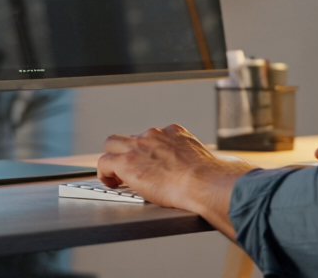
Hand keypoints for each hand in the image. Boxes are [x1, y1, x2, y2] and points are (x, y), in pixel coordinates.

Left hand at [97, 124, 253, 236]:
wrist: (205, 183)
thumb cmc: (210, 179)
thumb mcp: (203, 161)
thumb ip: (196, 162)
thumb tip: (214, 174)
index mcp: (175, 133)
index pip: (153, 136)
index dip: (147, 151)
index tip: (149, 162)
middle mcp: (156, 134)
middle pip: (130, 136)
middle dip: (127, 151)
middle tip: (129, 168)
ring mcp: (140, 145)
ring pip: (112, 143)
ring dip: (112, 158)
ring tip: (115, 175)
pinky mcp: (127, 161)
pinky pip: (104, 162)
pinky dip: (104, 172)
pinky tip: (110, 183)